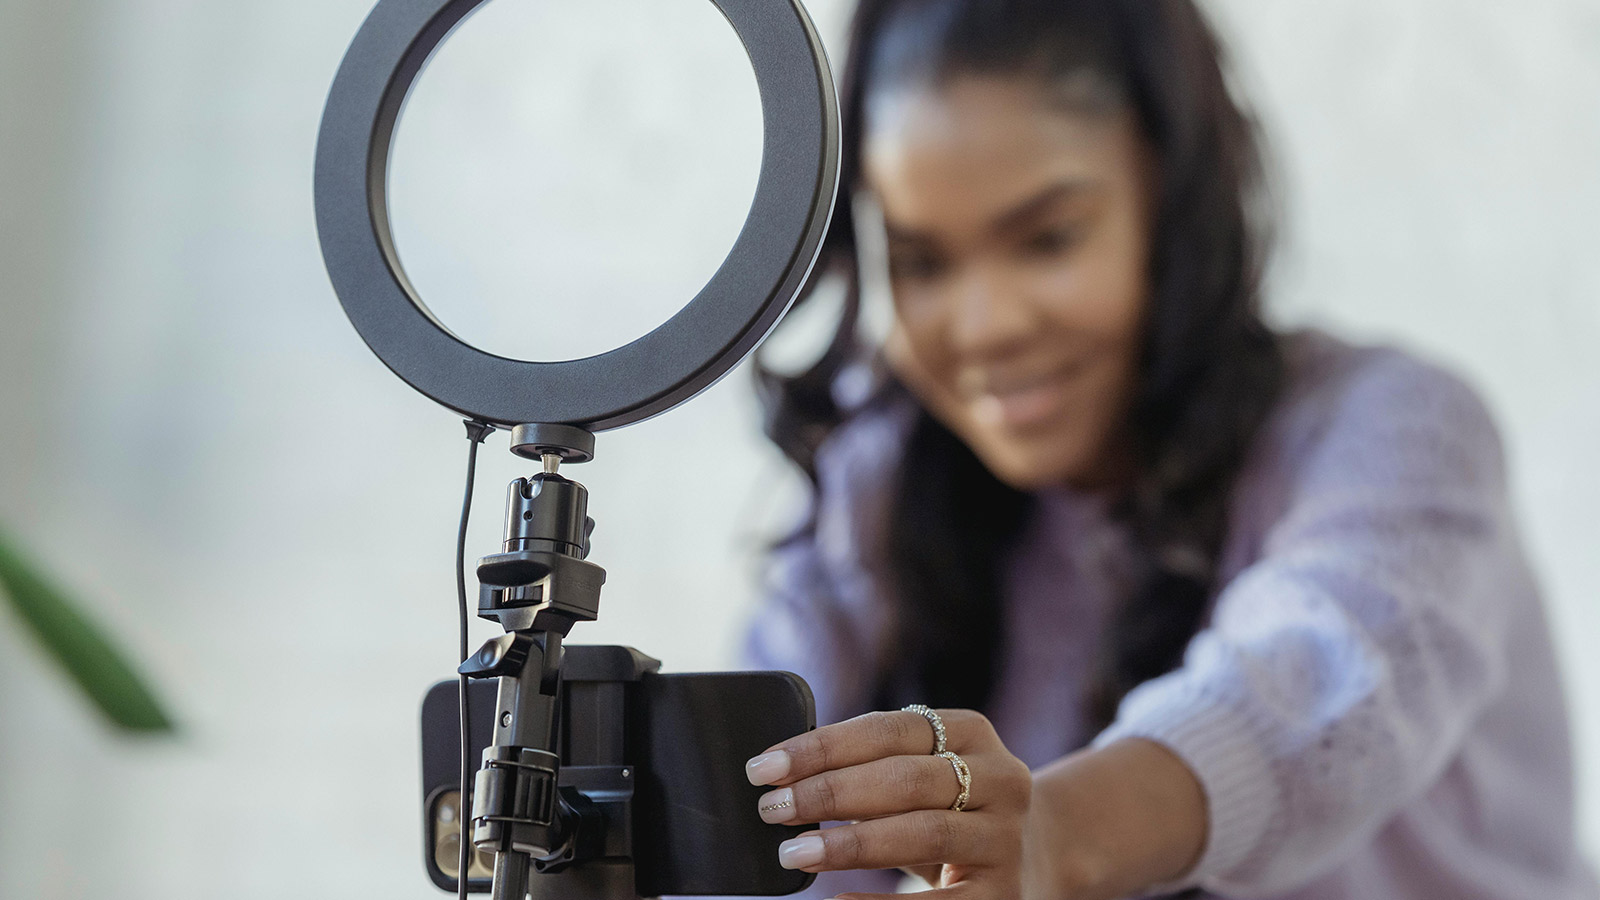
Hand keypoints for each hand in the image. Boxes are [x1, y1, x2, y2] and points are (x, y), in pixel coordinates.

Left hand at [744, 708, 1036, 899]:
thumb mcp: (922, 772)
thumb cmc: (946, 808)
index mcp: (971, 731)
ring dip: (849, 844)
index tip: (765, 767)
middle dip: (828, 793)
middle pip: (904, 778)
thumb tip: (781, 775)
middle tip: (771, 808)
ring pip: (923, 832)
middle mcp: (1000, 776)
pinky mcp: (1004, 891)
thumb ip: (869, 765)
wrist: (1032, 855)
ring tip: (793, 853)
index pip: (886, 729)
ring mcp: (1007, 835)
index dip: (821, 747)